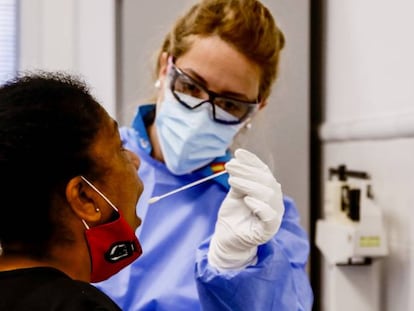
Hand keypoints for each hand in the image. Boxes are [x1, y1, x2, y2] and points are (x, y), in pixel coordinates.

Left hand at [208, 148, 284, 269]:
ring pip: (268, 195)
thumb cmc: (233, 215)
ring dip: (249, 185)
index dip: (252, 162)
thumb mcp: (235, 193)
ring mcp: (274, 216)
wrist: (227, 238)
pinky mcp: (268, 230)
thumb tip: (237, 160)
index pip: (264, 172)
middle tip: (229, 166)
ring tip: (232, 181)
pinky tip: (247, 200)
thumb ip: (239, 179)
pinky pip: (270, 217)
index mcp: (268, 191)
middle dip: (247, 171)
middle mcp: (274, 202)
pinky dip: (260, 206)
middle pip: (267, 181)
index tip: (238, 153)